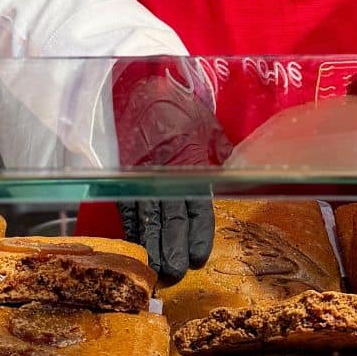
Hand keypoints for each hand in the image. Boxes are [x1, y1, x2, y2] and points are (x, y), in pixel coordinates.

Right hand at [110, 61, 224, 282]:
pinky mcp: (122, 172)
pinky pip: (126, 203)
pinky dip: (131, 227)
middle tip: (174, 274)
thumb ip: (217, 151)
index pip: (196, 203)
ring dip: (151, 244)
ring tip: (156, 270)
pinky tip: (134, 246)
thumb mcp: (205, 125)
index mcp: (190, 158)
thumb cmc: (178, 106)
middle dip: (171, 246)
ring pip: (147, 214)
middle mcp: (165, 168)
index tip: (197, 256)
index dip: (197, 232)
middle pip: (170, 214)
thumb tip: (234, 171)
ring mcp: (141, 171)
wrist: (139, 82)